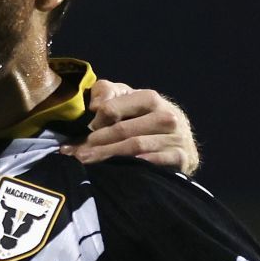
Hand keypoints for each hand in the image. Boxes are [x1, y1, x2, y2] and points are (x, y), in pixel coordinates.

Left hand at [62, 80, 199, 174]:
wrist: (179, 140)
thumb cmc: (144, 117)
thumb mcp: (126, 98)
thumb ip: (106, 92)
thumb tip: (94, 105)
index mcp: (150, 98)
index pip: (115, 107)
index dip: (97, 119)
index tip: (86, 130)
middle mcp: (166, 116)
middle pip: (123, 129)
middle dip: (97, 141)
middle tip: (79, 152)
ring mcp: (175, 137)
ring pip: (135, 146)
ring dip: (108, 154)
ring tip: (87, 160)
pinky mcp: (180, 157)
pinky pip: (154, 162)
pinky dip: (135, 165)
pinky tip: (118, 169)